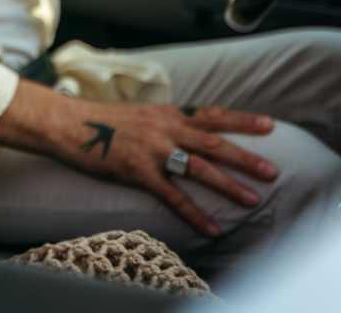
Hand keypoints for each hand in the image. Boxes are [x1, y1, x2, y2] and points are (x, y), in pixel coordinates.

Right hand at [55, 102, 277, 236]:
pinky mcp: (138, 171)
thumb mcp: (138, 113)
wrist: (67, 123)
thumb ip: (163, 122)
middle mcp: (165, 129)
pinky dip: (195, 213)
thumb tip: (183, 131)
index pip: (212, 114)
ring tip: (253, 199)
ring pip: (199, 168)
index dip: (241, 120)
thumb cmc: (99, 120)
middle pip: (214, 143)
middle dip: (245, 157)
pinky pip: (173, 195)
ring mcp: (153, 150)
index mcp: (167, 113)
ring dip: (228, 185)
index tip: (269, 125)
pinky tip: (213, 227)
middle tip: (273, 171)